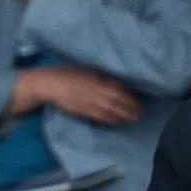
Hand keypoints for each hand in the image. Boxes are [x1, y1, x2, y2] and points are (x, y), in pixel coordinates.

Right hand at [15, 67, 140, 124]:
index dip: (130, 94)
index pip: (120, 87)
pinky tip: (117, 122)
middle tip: (140, 111)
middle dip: (131, 106)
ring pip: (112, 110)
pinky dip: (111, 119)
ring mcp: (91, 102)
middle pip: (119, 100)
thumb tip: (115, 78)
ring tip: (133, 118)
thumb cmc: (68, 73)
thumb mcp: (87, 69)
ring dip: (124, 115)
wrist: (51, 84)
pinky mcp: (84, 111)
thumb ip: (101, 75)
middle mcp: (98, 90)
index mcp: (100, 79)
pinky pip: (101, 117)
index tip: (138, 97)